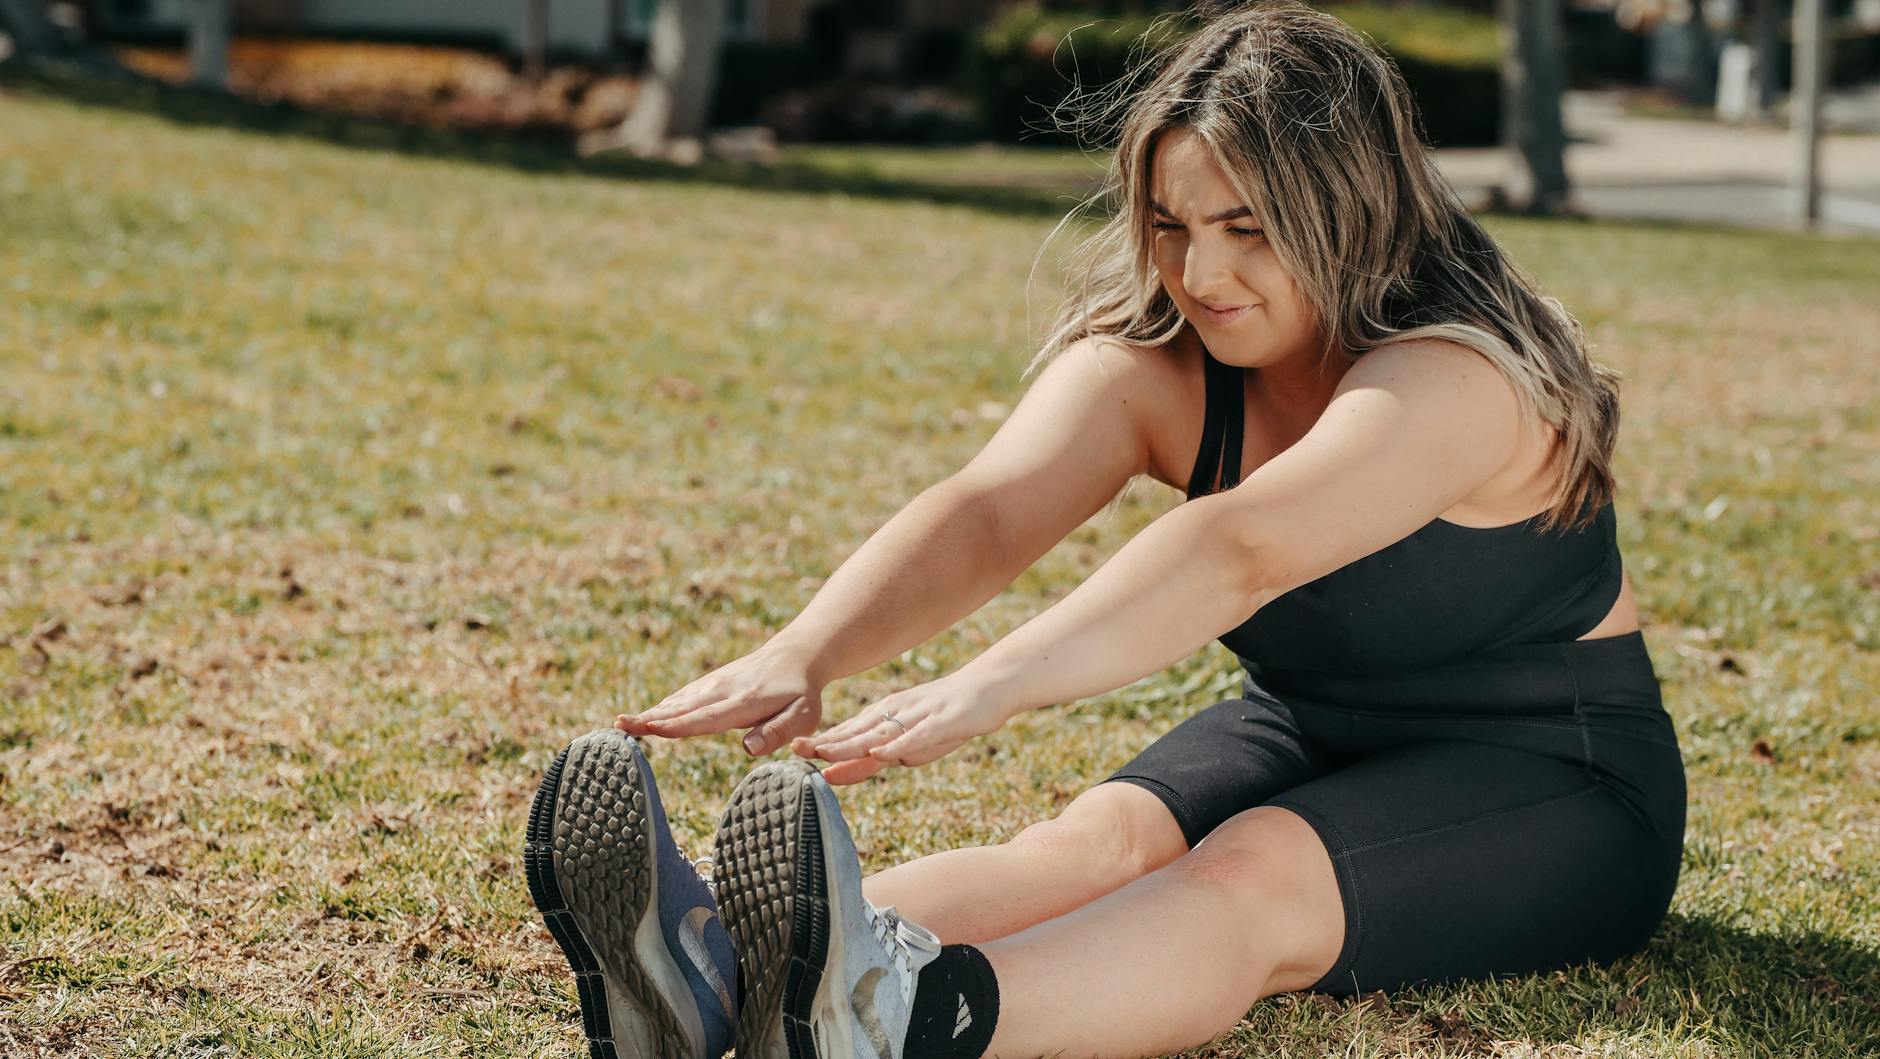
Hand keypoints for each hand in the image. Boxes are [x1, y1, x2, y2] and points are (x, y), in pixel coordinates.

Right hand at [616, 642, 823, 755]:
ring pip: (677, 702)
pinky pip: (681, 697)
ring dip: (649, 713)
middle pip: (682, 709)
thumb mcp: (803, 716)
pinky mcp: (709, 684)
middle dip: (650, 718)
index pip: (706, 718)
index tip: (651, 729)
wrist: (796, 656)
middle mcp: (723, 691)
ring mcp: (713, 685)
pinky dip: (661, 707)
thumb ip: (778, 732)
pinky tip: (645, 718)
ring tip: (621, 724)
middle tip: (619, 726)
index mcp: (745, 702)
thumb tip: (748, 748)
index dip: (678, 726)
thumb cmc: (801, 694)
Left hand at [791, 671, 1010, 785]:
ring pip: (880, 733)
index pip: (851, 733)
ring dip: (852, 745)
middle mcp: (897, 714)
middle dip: (827, 744)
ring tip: (826, 755)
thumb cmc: (949, 715)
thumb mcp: (916, 736)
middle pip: (858, 732)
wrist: (987, 688)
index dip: (824, 744)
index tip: (795, 752)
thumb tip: (866, 763)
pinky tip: (881, 752)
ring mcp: (919, 717)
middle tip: (796, 751)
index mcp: (888, 716)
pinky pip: (918, 735)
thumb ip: (892, 749)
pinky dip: (898, 744)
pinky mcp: (943, 722)